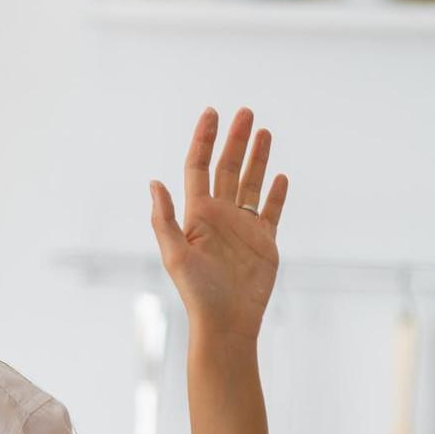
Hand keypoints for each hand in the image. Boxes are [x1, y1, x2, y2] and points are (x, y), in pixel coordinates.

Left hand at [148, 106, 287, 345]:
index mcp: (197, 214)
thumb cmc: (197, 293)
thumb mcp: (175, 255)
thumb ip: (164, 219)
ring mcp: (242, 227)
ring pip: (250, 183)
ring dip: (257, 158)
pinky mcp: (263, 242)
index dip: (204, 140)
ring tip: (263, 131)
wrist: (227, 321)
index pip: (198, 167)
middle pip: (227, 168)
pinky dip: (275, 193)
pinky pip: (270, 211)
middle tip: (246, 112)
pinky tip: (280, 176)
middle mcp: (219, 216)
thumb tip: (154, 183)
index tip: (212, 113)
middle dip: (235, 140)